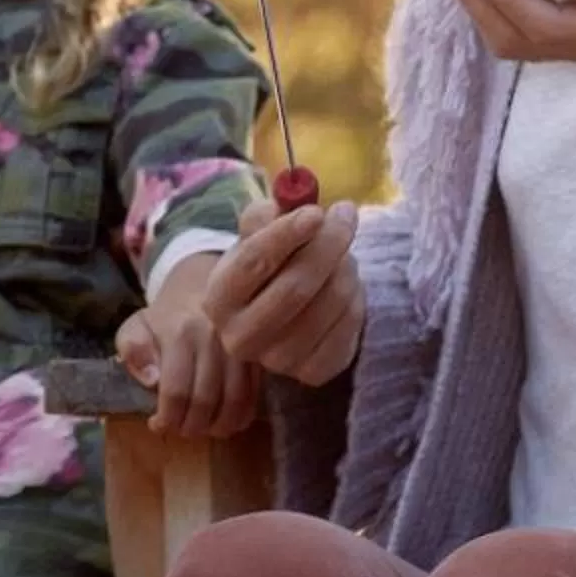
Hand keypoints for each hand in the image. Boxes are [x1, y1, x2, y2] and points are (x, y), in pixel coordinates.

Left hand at [114, 254, 262, 437]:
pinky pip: (253, 394)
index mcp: (179, 332)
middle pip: (205, 400)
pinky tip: (227, 423)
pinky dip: (241, 417)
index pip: (175, 390)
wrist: (203, 284)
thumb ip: (134, 352)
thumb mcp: (136, 327)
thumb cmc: (165, 315)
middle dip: (190, 426)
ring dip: (217, 426)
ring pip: (234, 401)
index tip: (158, 425)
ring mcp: (238, 347)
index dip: (167, 418)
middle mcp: (213, 339)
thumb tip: (152, 381)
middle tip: (181, 430)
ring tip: (203, 430)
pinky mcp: (256, 355)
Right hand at [200, 198, 364, 384]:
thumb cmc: (266, 267)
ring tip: (343, 253)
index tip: (317, 212)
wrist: (275, 315)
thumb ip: (266, 215)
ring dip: (346, 268)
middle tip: (346, 216)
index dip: (288, 234)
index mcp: (218, 298)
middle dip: (329, 245)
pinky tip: (348, 287)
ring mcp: (276, 361)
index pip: (254, 262)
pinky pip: (348, 328)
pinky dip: (356, 299)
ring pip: (329, 304)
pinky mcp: (312, 373)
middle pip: (296, 287)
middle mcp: (239, 337)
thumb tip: (295, 202)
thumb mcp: (255, 235)